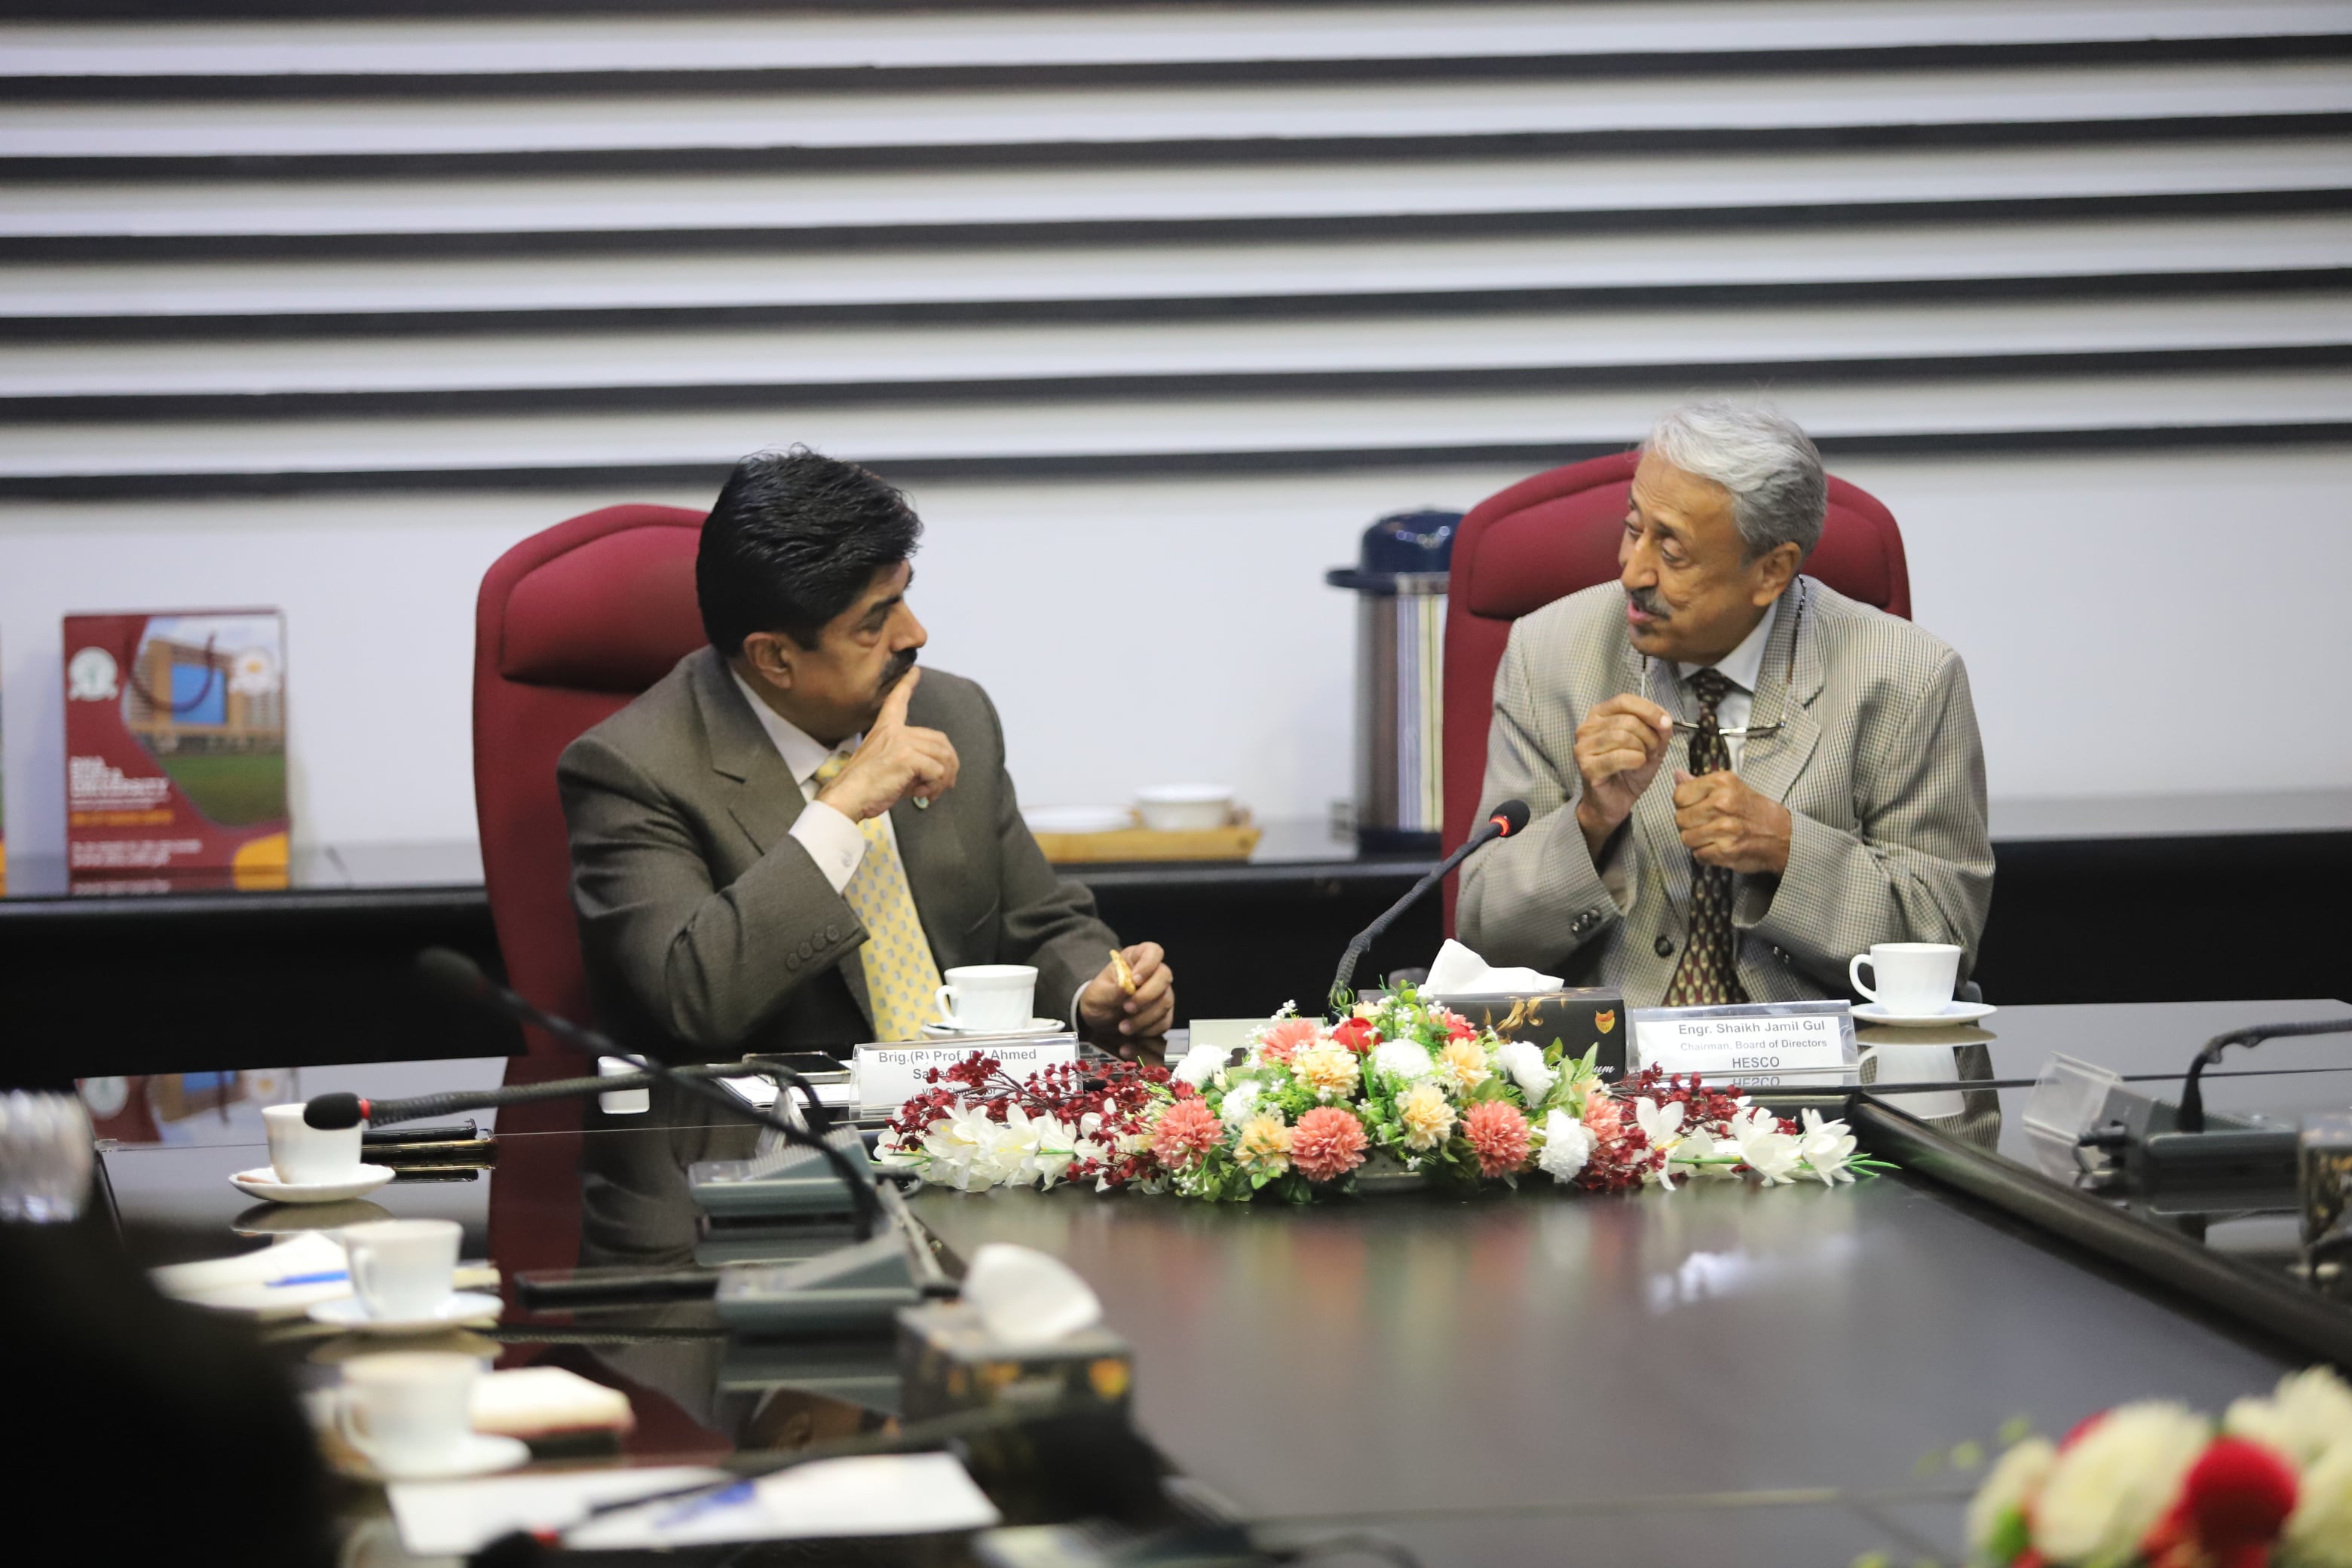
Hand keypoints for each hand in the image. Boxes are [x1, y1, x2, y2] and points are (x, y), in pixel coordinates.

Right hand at [813, 668, 959, 822]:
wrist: (848, 796)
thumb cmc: (863, 786)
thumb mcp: (885, 763)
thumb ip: (908, 758)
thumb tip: (935, 770)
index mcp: (885, 728)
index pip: (897, 701)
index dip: (907, 685)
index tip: (915, 671)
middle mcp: (895, 730)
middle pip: (939, 740)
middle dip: (949, 764)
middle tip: (946, 784)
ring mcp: (902, 742)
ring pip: (943, 757)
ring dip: (943, 779)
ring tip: (932, 793)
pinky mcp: (908, 758)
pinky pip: (937, 772)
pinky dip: (934, 787)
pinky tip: (920, 795)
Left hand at [1077, 942, 1173, 1041]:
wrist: (1098, 1018)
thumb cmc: (1099, 999)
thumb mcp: (1098, 994)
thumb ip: (1113, 991)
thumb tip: (1127, 986)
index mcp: (1134, 959)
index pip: (1152, 951)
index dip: (1148, 964)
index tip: (1135, 980)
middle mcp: (1152, 974)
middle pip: (1164, 977)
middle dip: (1146, 996)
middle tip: (1127, 1008)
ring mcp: (1160, 993)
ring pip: (1165, 1001)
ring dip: (1145, 1017)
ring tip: (1123, 1027)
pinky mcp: (1162, 1013)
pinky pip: (1164, 1021)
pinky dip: (1149, 1029)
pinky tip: (1133, 1031)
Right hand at [1573, 694, 1674, 853]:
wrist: (1615, 801)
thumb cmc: (1629, 770)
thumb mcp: (1650, 745)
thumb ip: (1658, 730)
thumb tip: (1665, 721)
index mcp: (1600, 715)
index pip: (1625, 700)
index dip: (1649, 710)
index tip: (1666, 723)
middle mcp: (1587, 727)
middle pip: (1627, 720)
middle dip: (1648, 735)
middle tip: (1653, 750)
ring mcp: (1583, 747)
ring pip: (1622, 736)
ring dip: (1642, 748)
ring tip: (1643, 758)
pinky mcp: (1586, 766)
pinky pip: (1617, 756)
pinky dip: (1635, 760)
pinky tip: (1637, 765)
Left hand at [1672, 769, 1792, 874]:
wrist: (1783, 836)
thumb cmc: (1754, 810)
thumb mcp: (1731, 787)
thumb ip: (1700, 783)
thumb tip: (1677, 775)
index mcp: (1721, 783)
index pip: (1679, 795)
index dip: (1683, 804)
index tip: (1694, 807)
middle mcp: (1722, 803)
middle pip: (1680, 818)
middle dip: (1688, 823)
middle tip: (1704, 823)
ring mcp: (1724, 829)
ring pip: (1686, 838)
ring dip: (1696, 840)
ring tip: (1711, 835)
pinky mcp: (1726, 850)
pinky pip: (1698, 854)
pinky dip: (1705, 854)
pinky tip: (1718, 846)